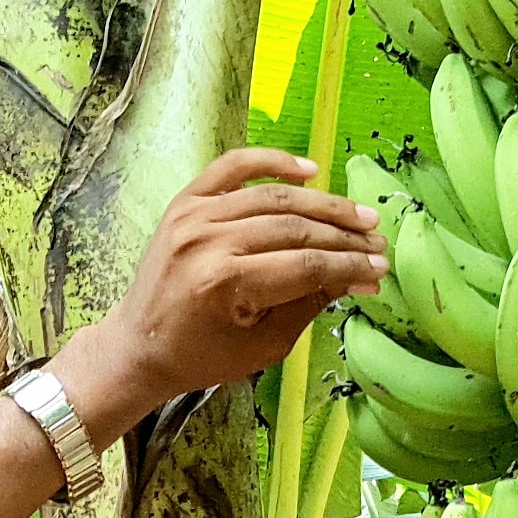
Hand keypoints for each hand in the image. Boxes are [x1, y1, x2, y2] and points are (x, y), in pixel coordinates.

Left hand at [51, 150, 385, 431]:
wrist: (138, 347)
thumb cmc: (202, 356)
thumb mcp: (264, 344)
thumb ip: (311, 303)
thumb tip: (360, 275)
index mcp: (225, 283)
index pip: (305, 266)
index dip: (348, 267)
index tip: (379, 270)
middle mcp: (208, 240)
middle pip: (295, 228)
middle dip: (344, 238)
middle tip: (378, 243)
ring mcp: (193, 215)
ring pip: (274, 197)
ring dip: (324, 204)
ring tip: (360, 215)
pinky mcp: (185, 202)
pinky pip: (233, 167)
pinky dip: (272, 161)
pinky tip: (310, 170)